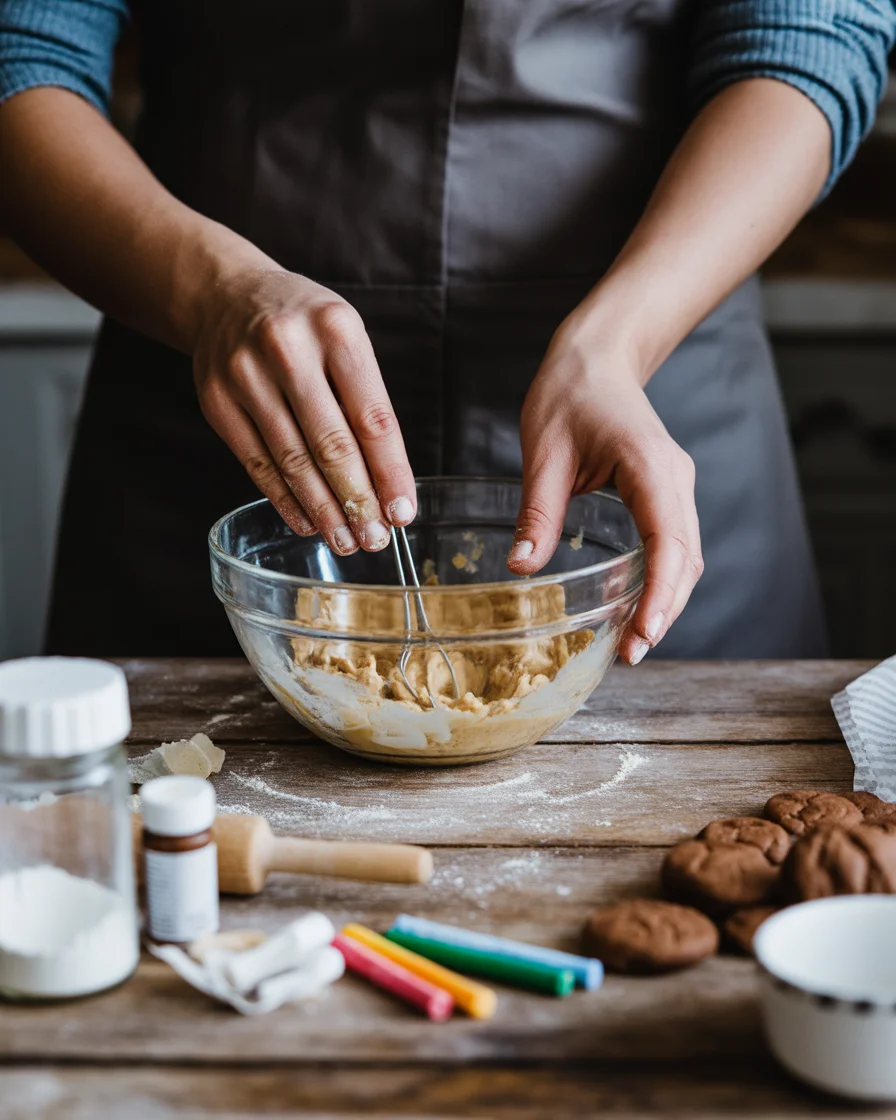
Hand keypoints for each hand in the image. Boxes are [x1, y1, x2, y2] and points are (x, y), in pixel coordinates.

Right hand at [193, 268, 415, 552]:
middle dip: (358, 501)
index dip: (390, 473)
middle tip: (375, 538)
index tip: (403, 512)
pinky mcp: (217, 402)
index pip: (372, 418)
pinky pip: (257, 464)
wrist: (226, 295)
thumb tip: (388, 484)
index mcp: (336, 330)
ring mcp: (245, 376)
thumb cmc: (303, 324)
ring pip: (293, 461)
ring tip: (346, 540)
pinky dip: (285, 499)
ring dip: (323, 510)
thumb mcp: (344, 338)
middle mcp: (288, 350)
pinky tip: (307, 522)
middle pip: (331, 445)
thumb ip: (365, 401)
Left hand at [509, 318, 702, 664]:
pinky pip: (674, 544)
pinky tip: (638, 605)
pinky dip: (662, 580)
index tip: (643, 633)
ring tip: (635, 642)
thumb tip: (522, 569)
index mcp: (649, 465)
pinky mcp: (667, 492)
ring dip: (667, 600)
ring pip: (686, 556)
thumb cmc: (570, 393)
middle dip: (664, 610)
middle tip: (633, 654)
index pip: (668, 540)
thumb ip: (537, 512)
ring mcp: (677, 486)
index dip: (660, 592)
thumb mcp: (543, 451)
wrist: (598, 357)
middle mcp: (674, 478)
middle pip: (686, 558)